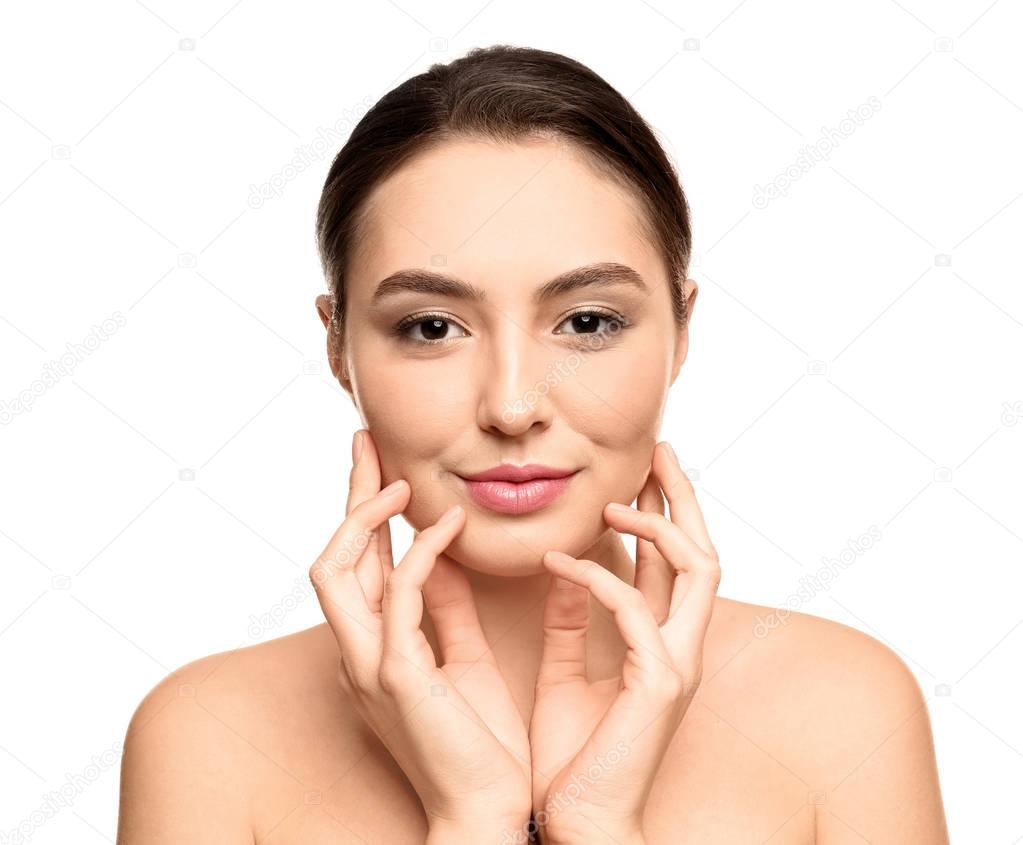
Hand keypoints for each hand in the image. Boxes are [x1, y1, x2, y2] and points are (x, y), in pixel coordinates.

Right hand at [309, 429, 531, 836]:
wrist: (486, 813)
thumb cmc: (476, 745)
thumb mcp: (460, 660)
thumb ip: (445, 611)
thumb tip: (444, 557)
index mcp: (372, 649)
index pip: (355, 566)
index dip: (363, 513)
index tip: (381, 467)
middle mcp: (357, 652)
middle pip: (332, 556)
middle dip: (349, 496)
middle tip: (367, 443)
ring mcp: (369, 665)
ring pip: (338, 570)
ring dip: (367, 517)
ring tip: (401, 479)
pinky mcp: (396, 677)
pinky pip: (398, 597)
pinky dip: (421, 552)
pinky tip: (450, 525)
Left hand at [528, 441, 719, 844]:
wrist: (580, 825)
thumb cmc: (575, 760)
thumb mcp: (566, 673)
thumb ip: (571, 623)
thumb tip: (563, 571)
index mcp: (660, 645)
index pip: (674, 564)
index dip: (664, 512)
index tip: (642, 471)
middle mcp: (681, 648)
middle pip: (703, 552)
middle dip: (685, 498)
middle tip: (660, 450)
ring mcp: (678, 664)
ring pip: (697, 569)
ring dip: (658, 525)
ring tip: (613, 500)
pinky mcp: (659, 683)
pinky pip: (637, 609)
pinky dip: (599, 578)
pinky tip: (560, 562)